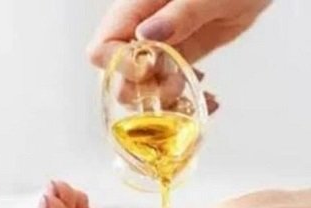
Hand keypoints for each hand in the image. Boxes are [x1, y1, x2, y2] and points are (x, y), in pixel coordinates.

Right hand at [88, 0, 271, 113]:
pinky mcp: (184, 50)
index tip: (149, 69)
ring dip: (164, 96)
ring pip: (143, 82)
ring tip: (196, 88)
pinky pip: (170, 80)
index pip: (103, 44)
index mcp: (138, 4)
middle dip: (141, 87)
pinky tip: (206, 94)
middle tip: (175, 84)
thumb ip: (180, 14)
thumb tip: (144, 35)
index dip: (119, 65)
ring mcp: (163, 40)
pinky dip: (184, 94)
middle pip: (117, 70)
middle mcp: (144, 24)